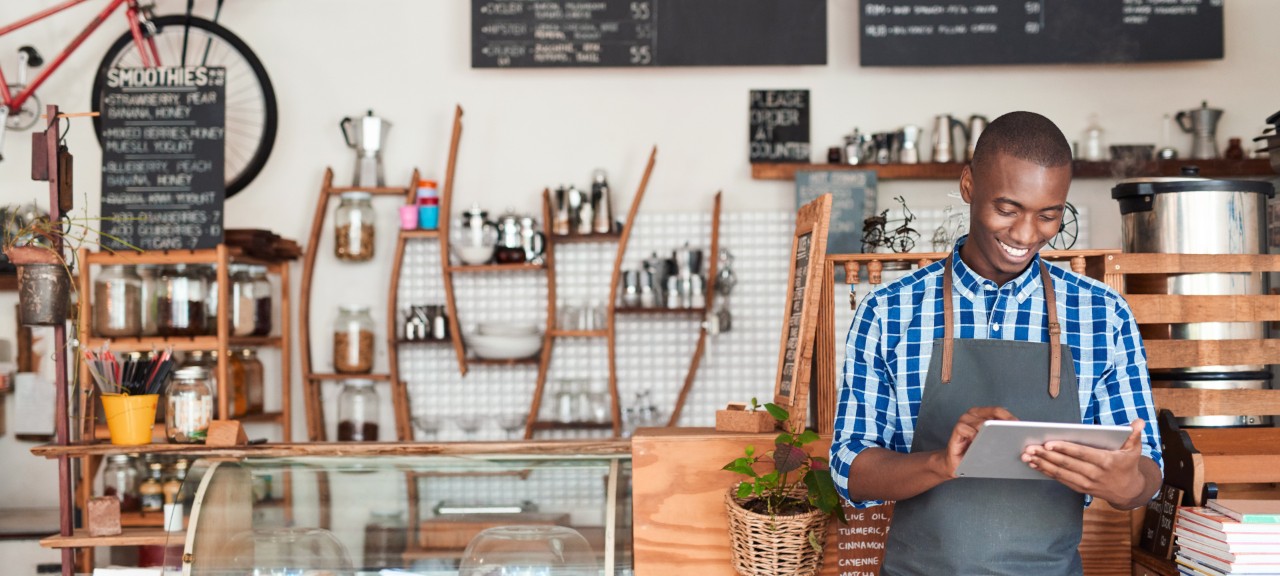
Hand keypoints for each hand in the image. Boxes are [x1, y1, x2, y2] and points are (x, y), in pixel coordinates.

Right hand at [941, 407, 1016, 477]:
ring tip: (995, 441)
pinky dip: (973, 435)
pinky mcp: (957, 429)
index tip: (1020, 427)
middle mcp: (974, 414)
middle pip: (993, 412)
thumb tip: (1019, 434)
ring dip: (989, 432)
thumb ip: (1000, 435)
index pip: (999, 411)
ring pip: (980, 422)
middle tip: (1012, 433)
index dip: (1010, 418)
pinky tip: (977, 442)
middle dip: (1004, 423)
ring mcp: (964, 420)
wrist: (957, 463)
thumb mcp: (991, 443)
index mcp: (983, 414)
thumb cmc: (975, 452)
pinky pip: (966, 429)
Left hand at [1021, 420, 1147, 505]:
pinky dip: (1046, 472)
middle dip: (1047, 456)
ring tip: (1027, 456)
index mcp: (1107, 462)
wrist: (1128, 491)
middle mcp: (1095, 474)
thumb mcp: (1134, 450)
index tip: (1049, 443)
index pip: (1082, 454)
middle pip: (1068, 464)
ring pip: (1061, 473)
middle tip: (1030, 448)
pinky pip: (1061, 480)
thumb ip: (1134, 435)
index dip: (1065, 449)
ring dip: (1042, 465)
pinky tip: (1034, 465)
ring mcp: (1087, 483)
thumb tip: (1139, 421)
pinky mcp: (1080, 488)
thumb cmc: (1128, 465)